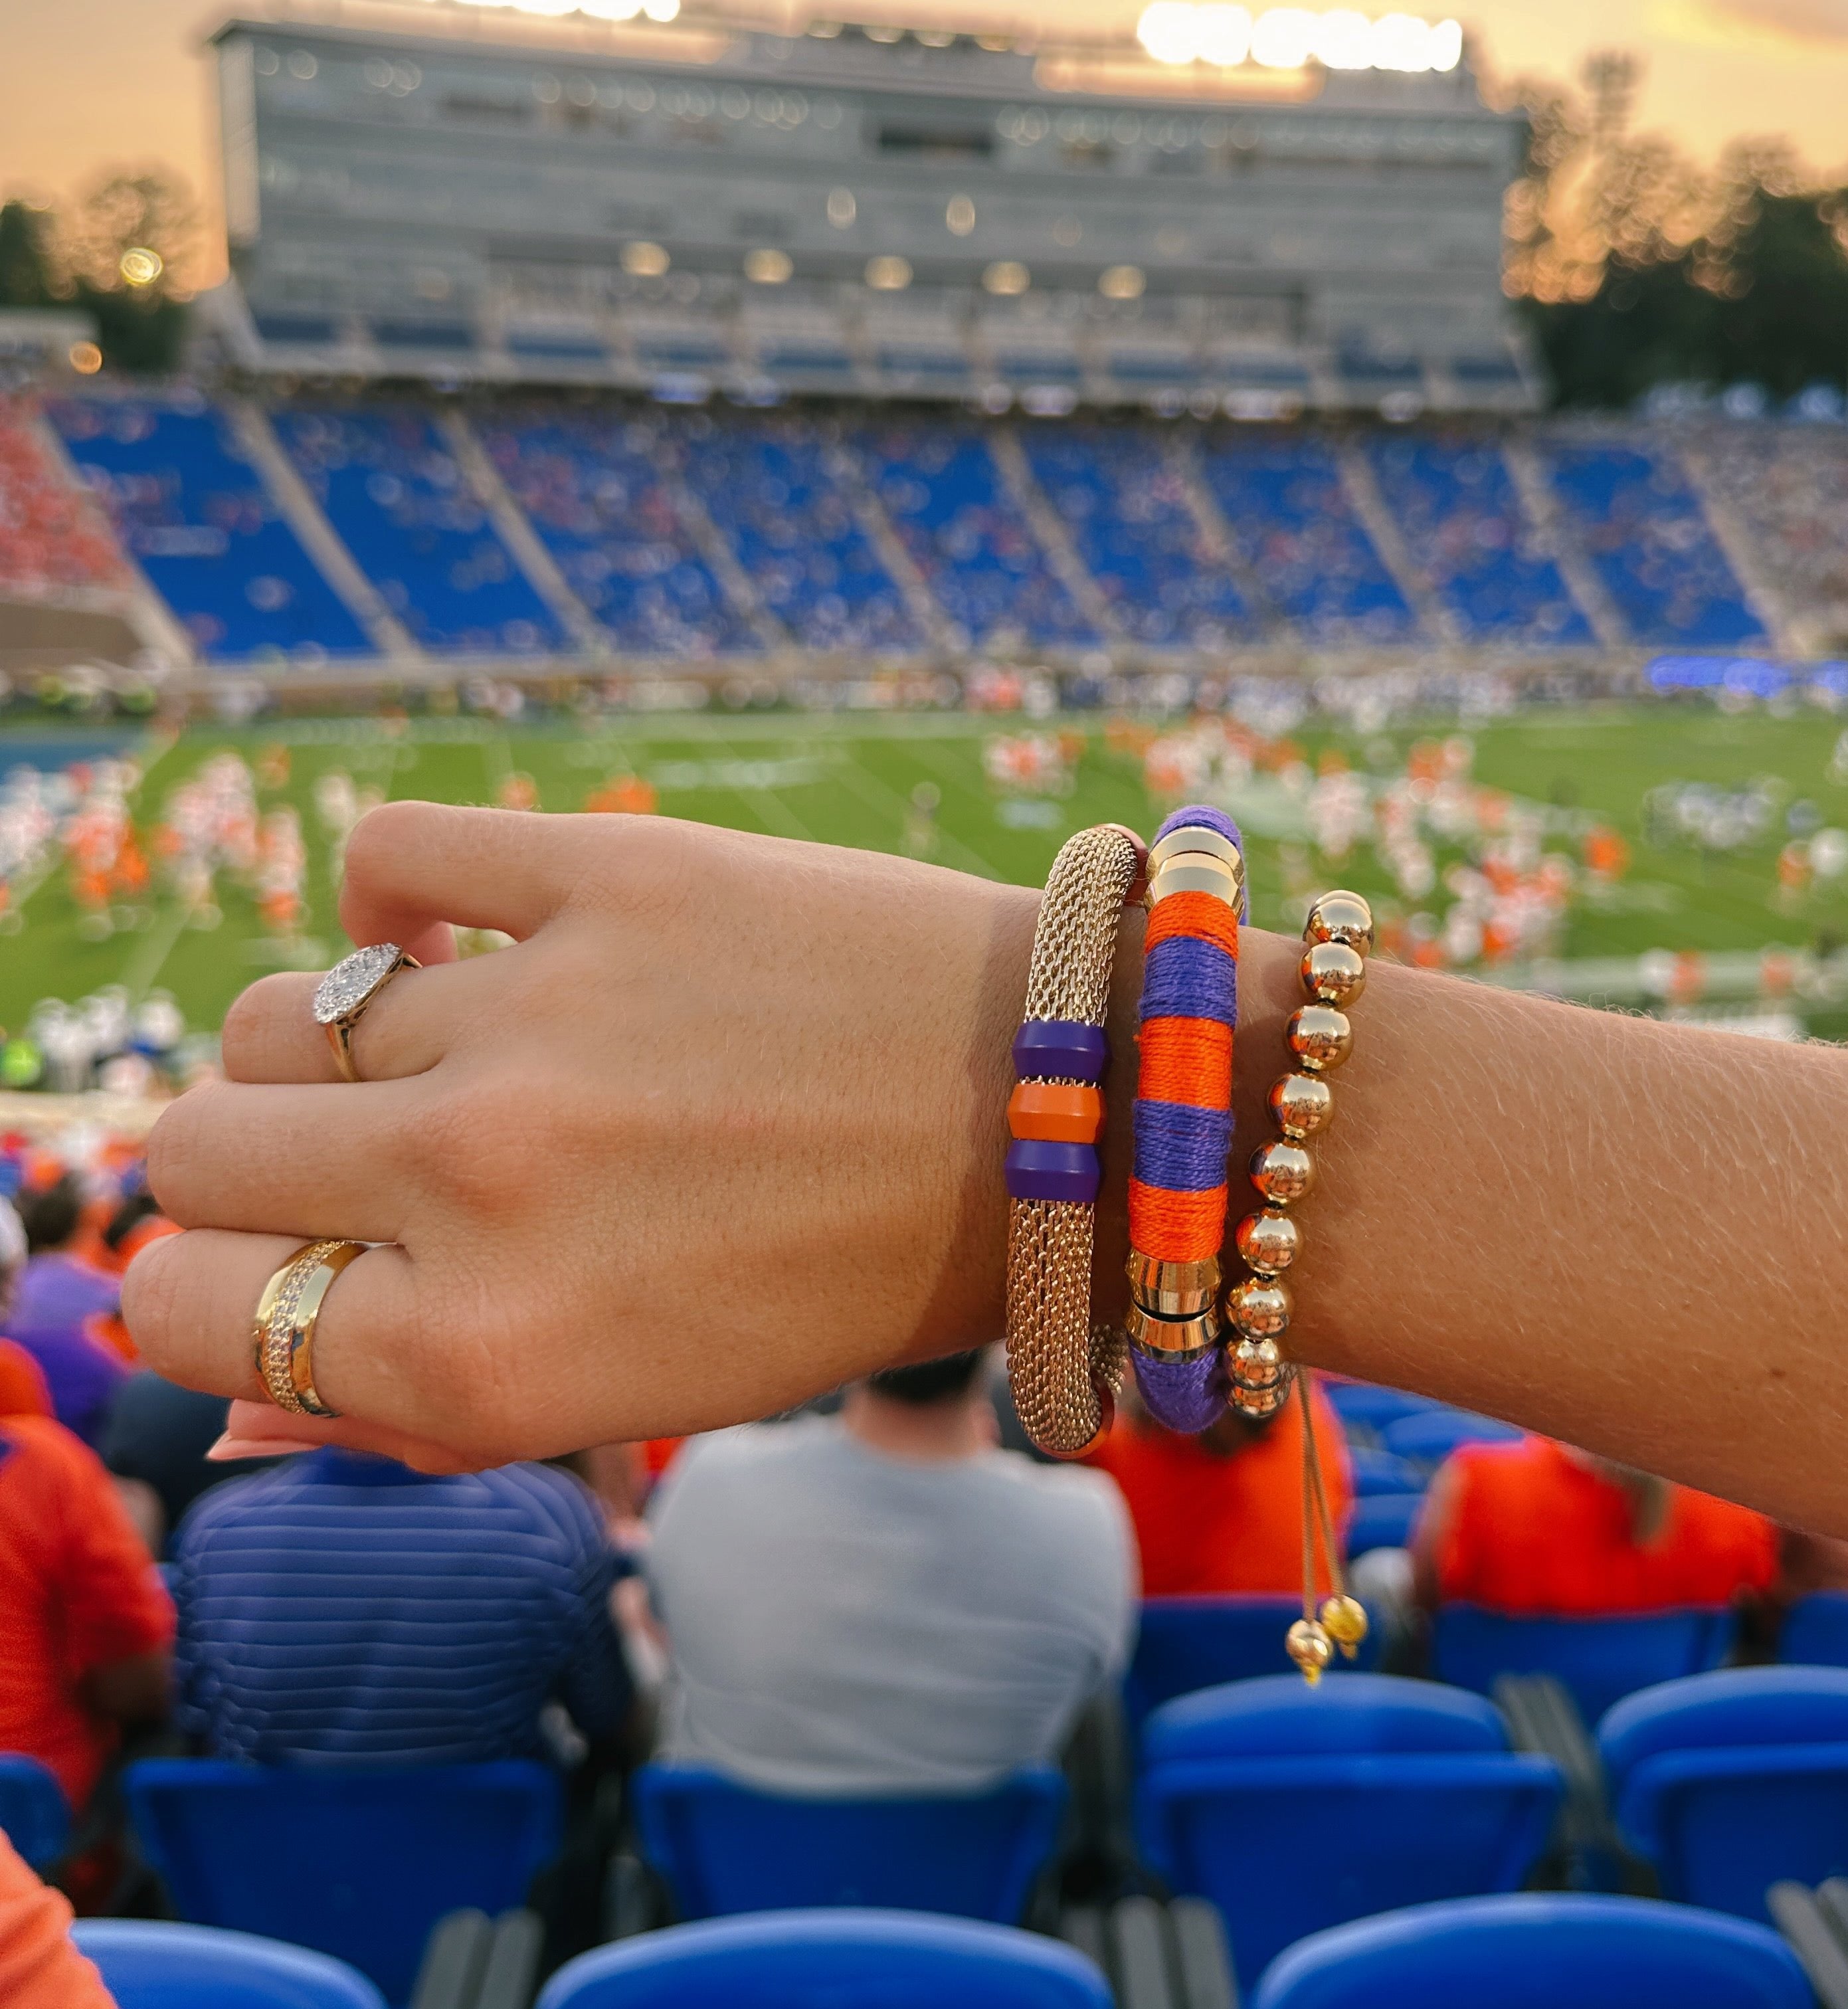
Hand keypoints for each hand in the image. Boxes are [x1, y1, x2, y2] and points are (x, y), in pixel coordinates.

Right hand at [127, 801, 1041, 1466]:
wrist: (1057, 1117)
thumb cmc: (845, 1282)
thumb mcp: (639, 1398)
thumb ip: (421, 1411)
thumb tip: (237, 1395)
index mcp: (482, 1359)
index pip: (179, 1309)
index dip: (219, 1287)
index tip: (292, 1259)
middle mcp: (480, 1188)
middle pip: (188, 1148)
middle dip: (253, 1168)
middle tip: (366, 1163)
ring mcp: (537, 1015)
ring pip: (281, 1014)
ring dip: (343, 1051)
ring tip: (461, 1062)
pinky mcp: (612, 874)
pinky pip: (389, 855)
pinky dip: (401, 899)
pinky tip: (468, 938)